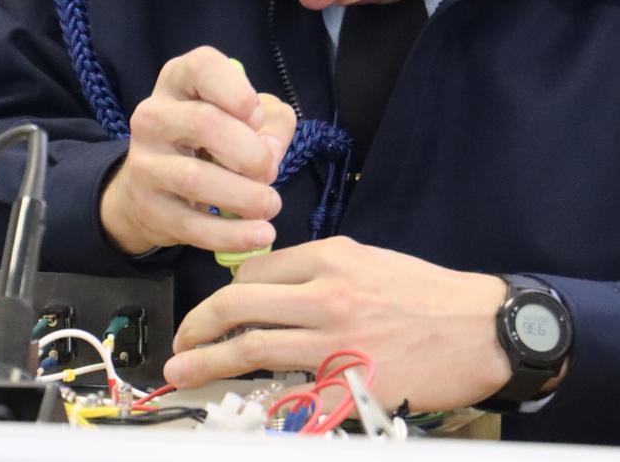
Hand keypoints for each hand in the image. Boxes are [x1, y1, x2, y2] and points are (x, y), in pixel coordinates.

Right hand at [100, 46, 296, 254]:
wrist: (152, 187)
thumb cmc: (213, 140)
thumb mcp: (248, 117)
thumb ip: (272, 123)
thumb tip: (269, 153)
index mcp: (179, 81)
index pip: (202, 66)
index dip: (235, 89)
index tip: (255, 115)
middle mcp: (153, 115)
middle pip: (203, 123)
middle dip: (249, 152)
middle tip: (269, 171)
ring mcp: (145, 162)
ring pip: (195, 178)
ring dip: (244, 196)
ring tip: (270, 205)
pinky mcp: (148, 208)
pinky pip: (192, 224)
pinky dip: (231, 234)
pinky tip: (259, 235)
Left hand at [164, 236, 510, 411]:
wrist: (477, 326)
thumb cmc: (424, 291)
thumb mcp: (366, 258)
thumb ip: (316, 268)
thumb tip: (270, 285)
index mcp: (330, 257)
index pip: (253, 271)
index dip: (227, 292)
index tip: (219, 309)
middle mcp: (326, 295)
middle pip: (239, 305)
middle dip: (199, 324)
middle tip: (181, 340)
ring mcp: (335, 342)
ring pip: (252, 347)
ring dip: (208, 361)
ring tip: (183, 370)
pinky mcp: (349, 384)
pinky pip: (291, 390)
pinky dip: (262, 394)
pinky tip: (244, 401)